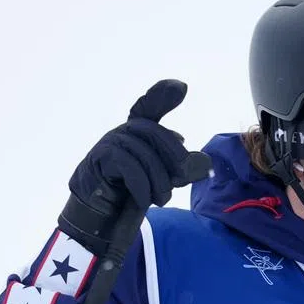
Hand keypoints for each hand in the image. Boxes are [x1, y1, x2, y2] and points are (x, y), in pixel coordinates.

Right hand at [58, 79, 213, 252]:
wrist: (100, 215)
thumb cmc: (131, 194)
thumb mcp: (162, 180)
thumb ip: (181, 170)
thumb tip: (203, 163)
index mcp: (138, 133)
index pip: (149, 106)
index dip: (163, 94)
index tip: (181, 87)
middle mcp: (122, 132)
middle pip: (153, 132)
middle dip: (173, 154)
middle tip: (184, 176)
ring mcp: (109, 143)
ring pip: (142, 153)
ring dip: (158, 180)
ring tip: (162, 200)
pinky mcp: (100, 159)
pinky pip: (128, 166)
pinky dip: (141, 186)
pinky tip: (146, 201)